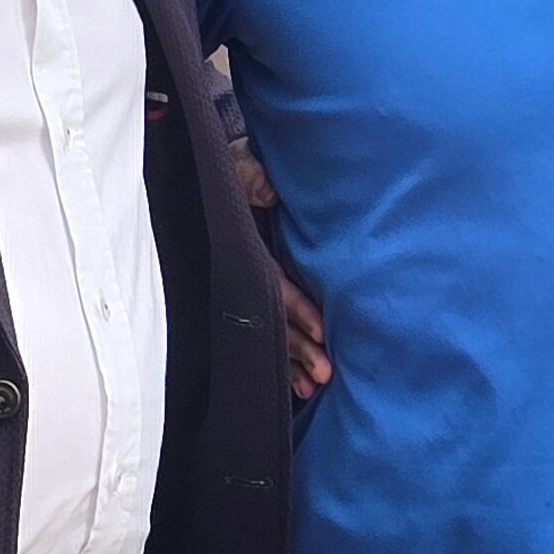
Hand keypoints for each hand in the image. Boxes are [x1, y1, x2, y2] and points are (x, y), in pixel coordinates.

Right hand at [231, 144, 329, 396]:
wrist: (229, 170)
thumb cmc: (240, 168)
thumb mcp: (241, 165)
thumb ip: (252, 176)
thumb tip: (267, 193)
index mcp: (244, 248)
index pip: (272, 284)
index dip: (295, 309)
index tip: (322, 332)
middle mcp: (247, 273)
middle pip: (273, 319)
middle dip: (297, 349)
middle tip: (324, 375)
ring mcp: (250, 285)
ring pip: (273, 331)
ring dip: (293, 361)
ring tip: (316, 388)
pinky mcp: (256, 289)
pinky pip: (271, 328)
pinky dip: (286, 357)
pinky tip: (302, 384)